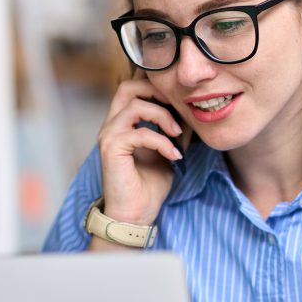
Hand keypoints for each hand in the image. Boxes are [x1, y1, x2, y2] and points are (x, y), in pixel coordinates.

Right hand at [97, 72, 190, 225]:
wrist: (136, 215)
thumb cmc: (149, 185)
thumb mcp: (169, 150)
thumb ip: (175, 130)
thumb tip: (192, 111)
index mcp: (123, 122)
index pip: (134, 87)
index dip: (156, 86)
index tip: (180, 102)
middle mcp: (112, 124)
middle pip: (127, 87)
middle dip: (157, 92)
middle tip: (178, 107)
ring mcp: (109, 135)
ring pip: (134, 105)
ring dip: (162, 116)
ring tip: (177, 134)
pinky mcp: (111, 149)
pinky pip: (139, 133)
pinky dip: (161, 141)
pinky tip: (173, 155)